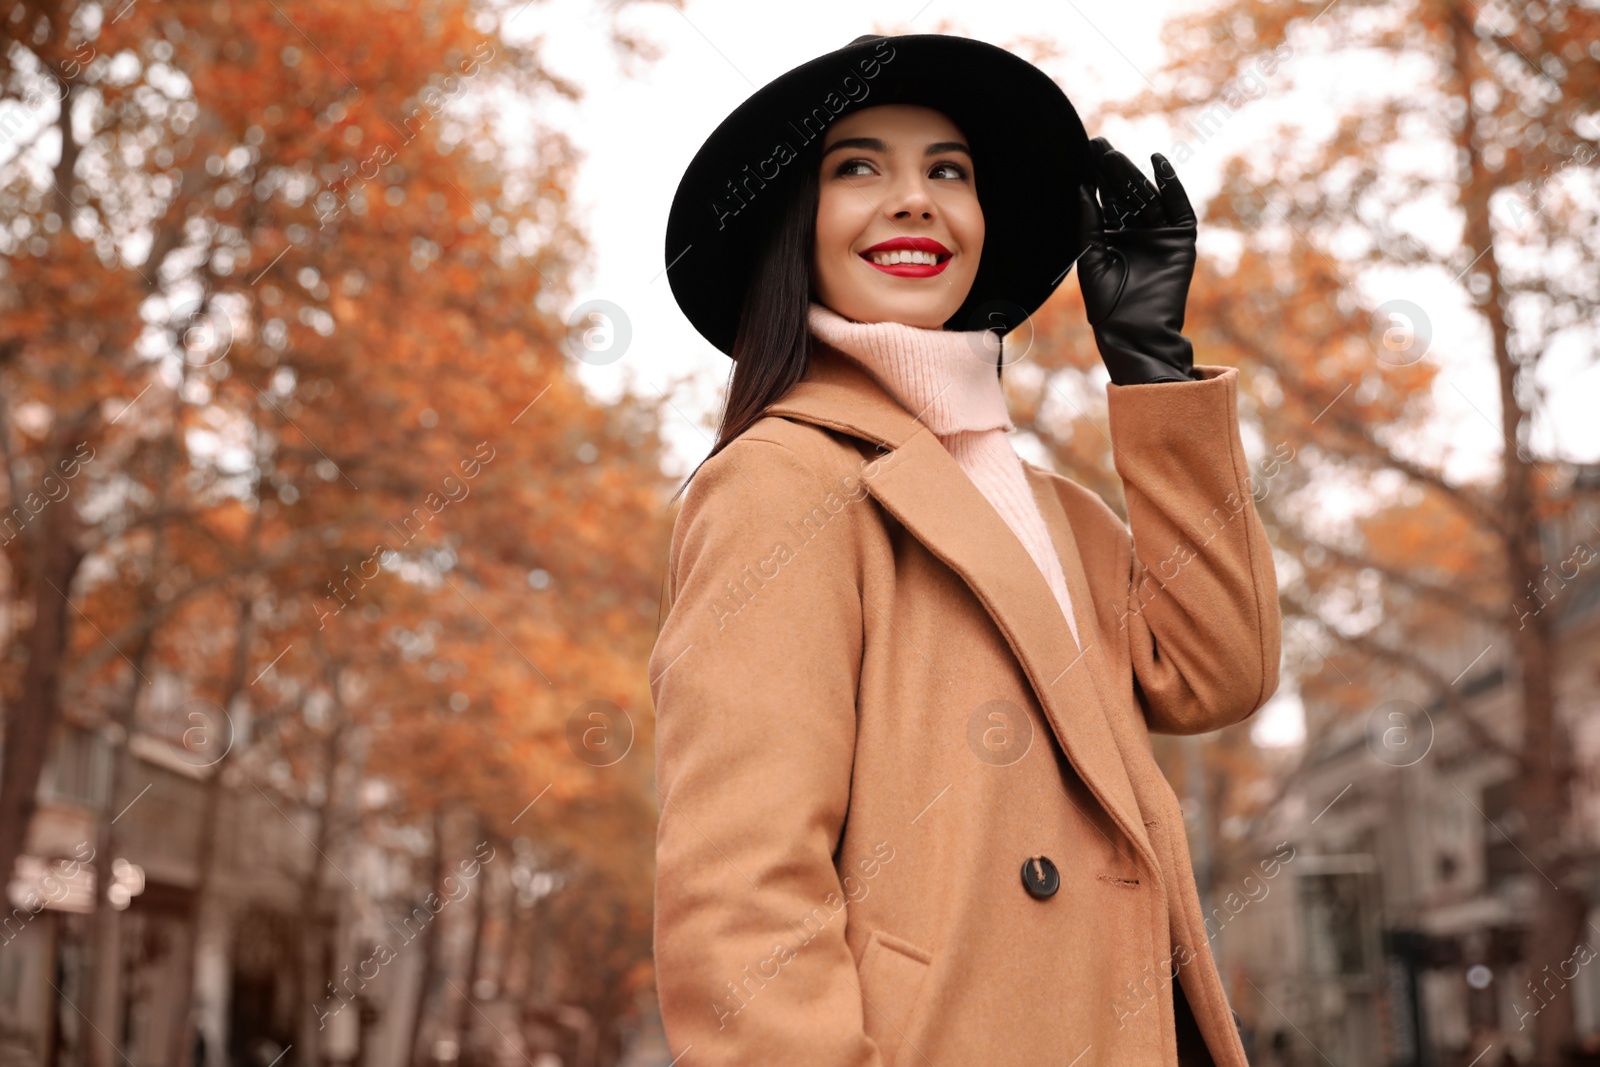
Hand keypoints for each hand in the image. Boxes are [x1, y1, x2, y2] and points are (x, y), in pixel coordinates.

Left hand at [1075, 136, 1199, 384]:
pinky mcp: (1180, 240)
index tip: (1085, 154)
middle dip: (1113, 171)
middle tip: (1099, 146)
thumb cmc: (1107, 304)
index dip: (1097, 179)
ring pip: (1147, 197)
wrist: (1135, 332)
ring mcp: (1159, 236)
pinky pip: (1178, 206)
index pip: (1106, 202)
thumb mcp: (1091, 258)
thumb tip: (1082, 188)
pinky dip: (1171, 185)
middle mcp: (1136, 234)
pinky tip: (1158, 163)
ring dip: (1133, 175)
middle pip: (1126, 195)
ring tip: (1115, 156)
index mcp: (1113, 239)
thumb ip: (1089, 224)